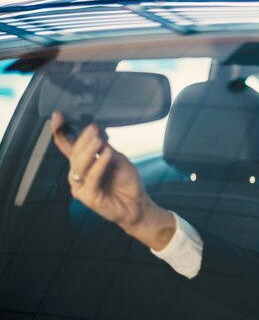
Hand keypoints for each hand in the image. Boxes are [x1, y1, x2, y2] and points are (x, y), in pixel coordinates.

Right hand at [51, 111, 174, 249]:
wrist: (137, 204)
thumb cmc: (127, 182)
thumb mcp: (118, 159)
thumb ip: (106, 148)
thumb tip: (97, 133)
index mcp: (83, 163)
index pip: (68, 145)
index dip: (62, 130)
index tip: (60, 115)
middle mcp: (78, 174)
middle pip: (74, 153)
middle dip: (83, 139)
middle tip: (93, 129)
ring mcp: (80, 186)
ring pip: (79, 165)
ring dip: (89, 150)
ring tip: (99, 140)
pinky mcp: (87, 197)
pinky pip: (91, 178)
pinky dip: (99, 165)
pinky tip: (107, 155)